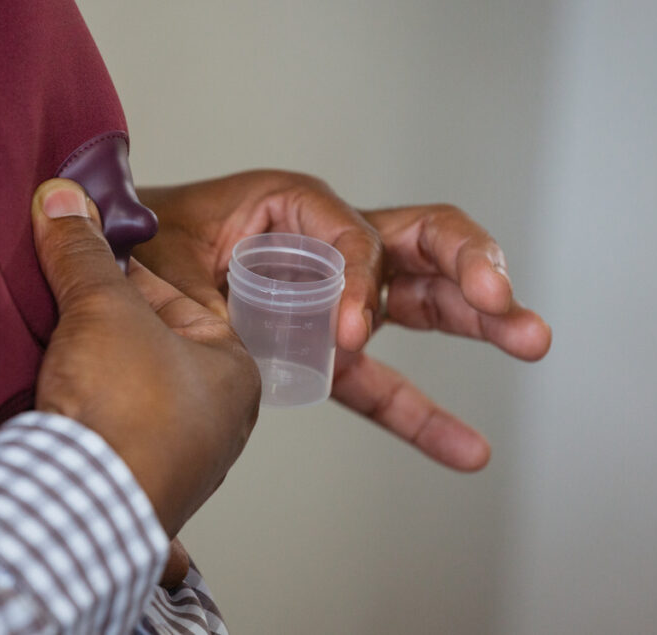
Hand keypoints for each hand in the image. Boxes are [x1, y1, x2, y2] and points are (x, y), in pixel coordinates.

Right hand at [30, 179, 260, 537]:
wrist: (80, 509)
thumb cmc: (123, 408)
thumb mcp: (101, 307)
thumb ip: (83, 251)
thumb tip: (62, 199)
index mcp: (234, 373)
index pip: (176, 301)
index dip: (122, 276)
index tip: (83, 261)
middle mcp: (217, 424)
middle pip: (152, 350)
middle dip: (104, 328)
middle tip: (61, 308)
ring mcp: (180, 465)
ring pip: (131, 399)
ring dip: (92, 378)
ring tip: (53, 358)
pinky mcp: (137, 495)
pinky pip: (111, 444)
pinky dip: (87, 426)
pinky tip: (62, 415)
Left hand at [135, 170, 551, 470]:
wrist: (124, 289)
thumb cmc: (140, 254)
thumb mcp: (159, 249)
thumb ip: (170, 254)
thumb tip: (140, 247)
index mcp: (289, 208)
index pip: (353, 234)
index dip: (361, 280)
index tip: (348, 334)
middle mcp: (325, 245)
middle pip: (419, 242)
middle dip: (468, 266)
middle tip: (502, 302)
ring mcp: (336, 300)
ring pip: (422, 303)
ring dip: (479, 320)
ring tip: (532, 340)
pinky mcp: (328, 352)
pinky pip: (382, 383)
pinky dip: (422, 414)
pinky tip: (467, 449)